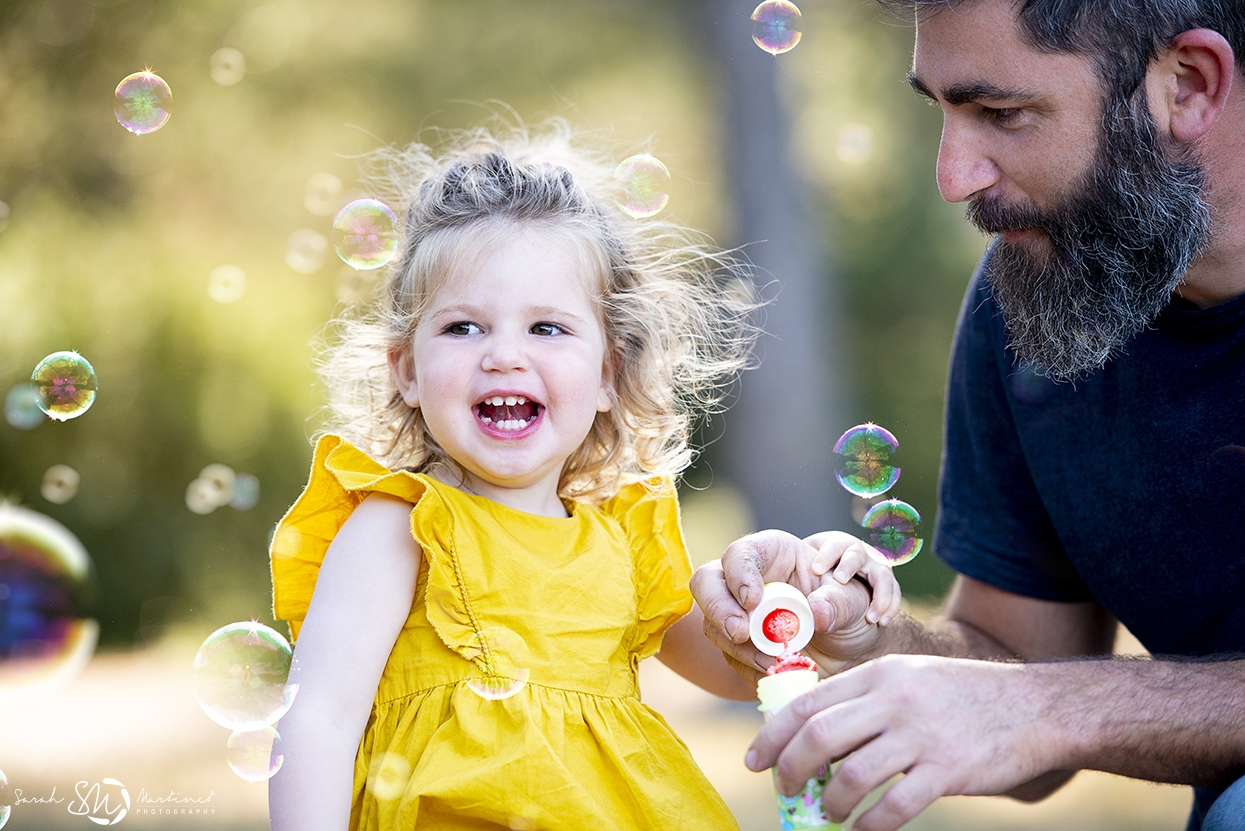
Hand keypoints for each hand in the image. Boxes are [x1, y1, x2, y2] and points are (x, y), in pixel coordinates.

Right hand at [689, 530, 880, 682]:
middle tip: (740, 633)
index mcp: (772, 553)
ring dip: (737, 646)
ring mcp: (737, 612)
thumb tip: (818, 613)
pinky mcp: (738, 644)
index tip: (752, 600)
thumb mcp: (854, 601)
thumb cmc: (850, 610)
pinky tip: (774, 670)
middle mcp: (747, 578)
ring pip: (712, 623)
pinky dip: (748, 666)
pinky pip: (728, 655)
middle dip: (718, 608)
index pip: (740, 553)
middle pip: (706, 583)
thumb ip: (839, 602)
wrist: (850, 650)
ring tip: (771, 660)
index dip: (739, 573)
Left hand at [747, 654, 1059, 830]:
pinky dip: (869, 827)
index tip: (756, 760)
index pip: (807, 702)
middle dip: (791, 771)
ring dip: (829, 803)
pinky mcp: (948, 771)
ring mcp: (921, 735)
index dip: (773, 735)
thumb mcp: (909, 678)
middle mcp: (894, 700)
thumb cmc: (963, 697)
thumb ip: (865, 700)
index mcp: (879, 674)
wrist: (1034, 707)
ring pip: (850, 776)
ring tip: (828, 812)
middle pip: (818, 737)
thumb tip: (813, 737)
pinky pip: (894, 808)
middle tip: (786, 791)